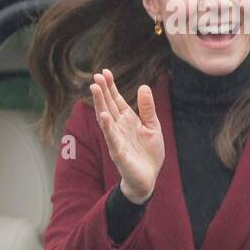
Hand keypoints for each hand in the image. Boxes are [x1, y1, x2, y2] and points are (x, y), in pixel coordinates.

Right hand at [90, 69, 163, 203]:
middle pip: (108, 105)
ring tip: (95, 89)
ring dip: (100, 104)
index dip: (111, 86)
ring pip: (105, 118)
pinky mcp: (118, 152)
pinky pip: (111, 138)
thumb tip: (144, 86)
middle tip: (96, 76)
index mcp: (128, 120)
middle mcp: (119, 127)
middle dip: (102, 91)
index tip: (105, 71)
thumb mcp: (153, 126)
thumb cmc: (149, 153)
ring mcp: (116, 139)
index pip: (116, 100)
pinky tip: (104, 115)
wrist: (149, 177)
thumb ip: (147, 108)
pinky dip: (107, 127)